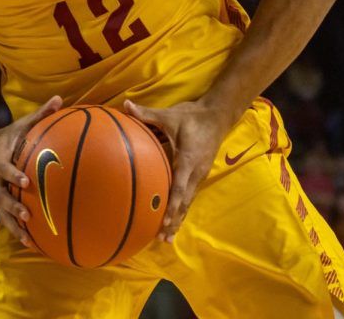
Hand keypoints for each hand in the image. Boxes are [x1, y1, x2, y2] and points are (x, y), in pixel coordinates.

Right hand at [0, 96, 62, 247]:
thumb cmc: (11, 136)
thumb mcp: (22, 124)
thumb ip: (41, 114)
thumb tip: (61, 99)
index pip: (5, 169)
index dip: (13, 175)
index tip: (26, 181)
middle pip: (1, 197)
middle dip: (13, 206)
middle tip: (26, 213)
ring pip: (3, 215)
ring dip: (15, 227)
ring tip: (29, 238)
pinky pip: (7, 222)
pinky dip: (19, 233)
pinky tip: (34, 245)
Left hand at [124, 98, 233, 242]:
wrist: (218, 116)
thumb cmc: (192, 116)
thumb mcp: (170, 115)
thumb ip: (147, 114)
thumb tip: (126, 105)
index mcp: (189, 160)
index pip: (180, 186)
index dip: (172, 204)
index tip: (164, 220)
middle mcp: (196, 172)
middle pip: (185, 202)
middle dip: (173, 220)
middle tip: (161, 238)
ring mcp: (199, 175)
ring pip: (188, 202)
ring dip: (178, 220)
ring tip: (167, 239)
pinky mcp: (199, 175)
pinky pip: (190, 197)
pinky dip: (182, 210)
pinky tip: (173, 223)